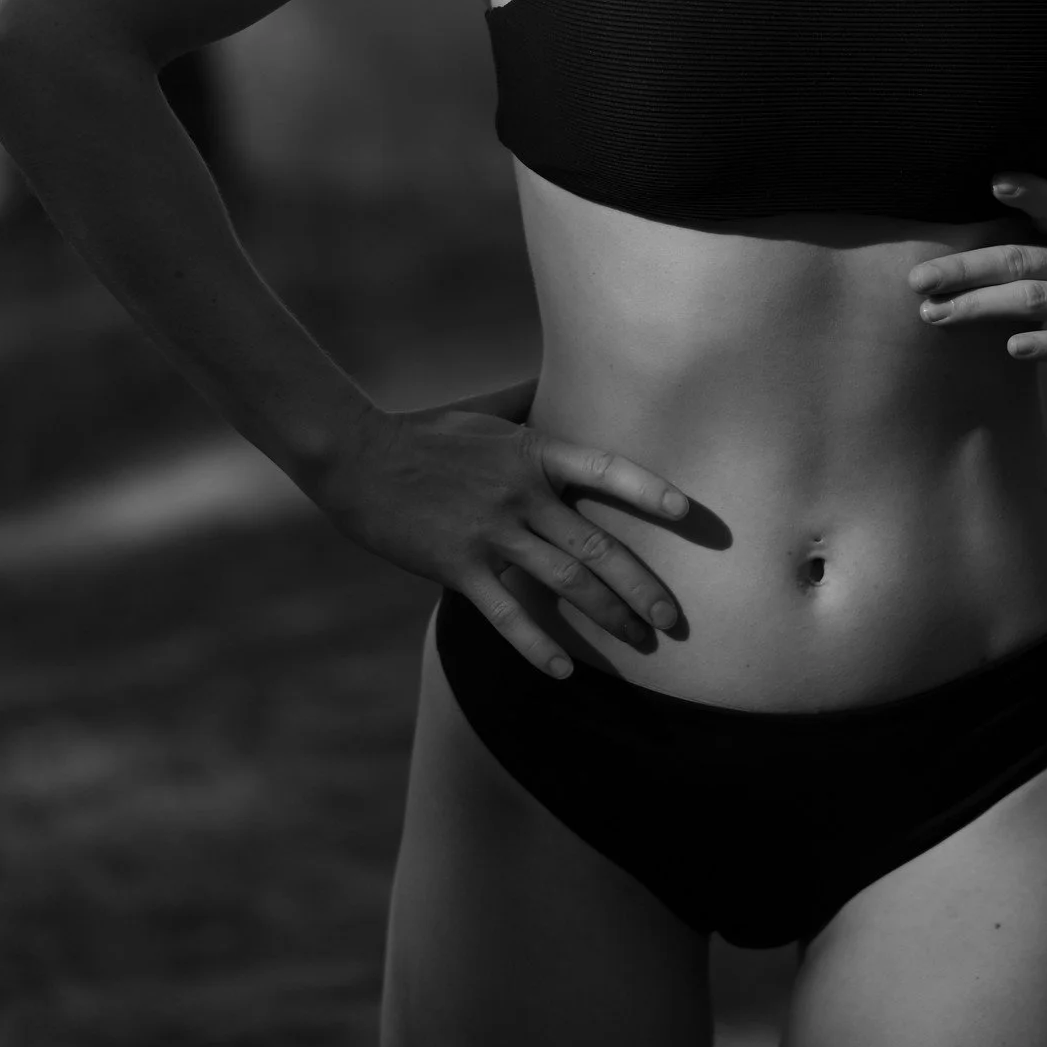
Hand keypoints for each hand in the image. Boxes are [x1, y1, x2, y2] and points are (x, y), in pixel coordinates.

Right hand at [317, 403, 690, 676]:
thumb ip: (529, 401)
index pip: (605, 468)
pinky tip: (564, 671)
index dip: (649, 490)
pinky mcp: (459, 567)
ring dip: (608, 617)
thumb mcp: (485, 410)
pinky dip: (539, 645)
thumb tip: (563, 375)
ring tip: (640, 644)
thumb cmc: (426, 433)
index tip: (688, 515)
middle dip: (642, 586)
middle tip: (675, 620)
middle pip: (597, 544)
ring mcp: (491, 532)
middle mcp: (520, 492)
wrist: (358, 459)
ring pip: (566, 581)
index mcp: (532, 451)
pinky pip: (508, 613)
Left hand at [907, 172, 1046, 403]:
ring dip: (980, 306)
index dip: (1028, 192)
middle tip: (916, 278)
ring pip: (1034, 298)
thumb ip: (1039, 258)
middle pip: (1019, 258)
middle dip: (963, 267)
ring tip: (935, 314)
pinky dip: (1043, 344)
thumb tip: (969, 258)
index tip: (994, 181)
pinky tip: (1012, 348)